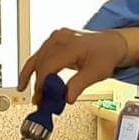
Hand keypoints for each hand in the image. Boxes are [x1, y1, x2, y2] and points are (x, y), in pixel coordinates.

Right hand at [19, 27, 138, 104]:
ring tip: (27, 91)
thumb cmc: (106, 54)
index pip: (49, 65)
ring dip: (30, 76)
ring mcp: (56, 38)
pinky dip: (34, 69)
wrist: (111, 44)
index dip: (43, 84)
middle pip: (41, 63)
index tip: (42, 98)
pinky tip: (27, 79)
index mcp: (72, 45)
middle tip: (40, 101)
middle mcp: (61, 38)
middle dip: (38, 84)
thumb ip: (79, 85)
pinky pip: (39, 55)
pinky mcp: (54, 41)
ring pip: (36, 58)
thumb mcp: (96, 73)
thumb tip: (67, 98)